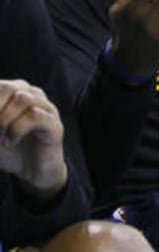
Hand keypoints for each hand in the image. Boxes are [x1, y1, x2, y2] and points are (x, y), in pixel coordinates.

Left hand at [0, 80, 66, 199]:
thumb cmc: (10, 150)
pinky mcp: (55, 125)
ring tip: (1, 137)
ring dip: (5, 119)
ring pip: (23, 99)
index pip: (1, 86)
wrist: (32, 170)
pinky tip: (12, 141)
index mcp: (18, 93)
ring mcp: (47, 109)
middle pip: (10, 88)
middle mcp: (34, 96)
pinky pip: (35, 116)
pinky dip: (17, 129)